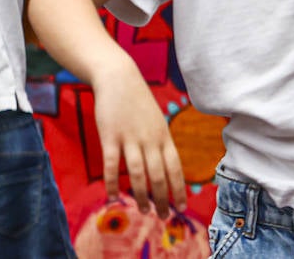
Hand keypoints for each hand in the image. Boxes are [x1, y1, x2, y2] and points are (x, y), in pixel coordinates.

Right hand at [93, 60, 186, 215]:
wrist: (119, 78)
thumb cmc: (138, 102)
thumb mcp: (156, 121)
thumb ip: (158, 143)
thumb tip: (163, 166)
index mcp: (164, 136)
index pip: (175, 167)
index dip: (180, 188)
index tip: (183, 206)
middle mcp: (150, 139)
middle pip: (159, 175)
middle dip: (163, 198)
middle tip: (164, 216)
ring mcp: (130, 138)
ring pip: (139, 173)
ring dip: (142, 195)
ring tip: (144, 211)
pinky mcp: (110, 136)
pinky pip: (112, 165)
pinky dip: (113, 183)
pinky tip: (112, 197)